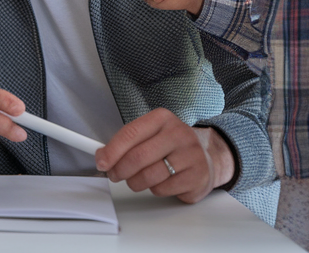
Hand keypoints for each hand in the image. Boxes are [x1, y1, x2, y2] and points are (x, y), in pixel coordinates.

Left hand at [94, 108, 234, 203]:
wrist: (206, 158)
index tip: (102, 162)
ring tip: (137, 180)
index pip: (131, 133)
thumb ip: (126, 142)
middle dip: (120, 170)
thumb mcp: (150, 135)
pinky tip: (159, 182)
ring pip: (149, 176)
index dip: (112, 151)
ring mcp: (190, 155)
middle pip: (138, 157)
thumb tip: (102, 156)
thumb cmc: (171, 147)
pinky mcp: (196, 177)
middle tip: (115, 175)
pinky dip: (154, 189)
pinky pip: (162, 189)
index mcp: (162, 119)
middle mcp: (179, 134)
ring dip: (135, 182)